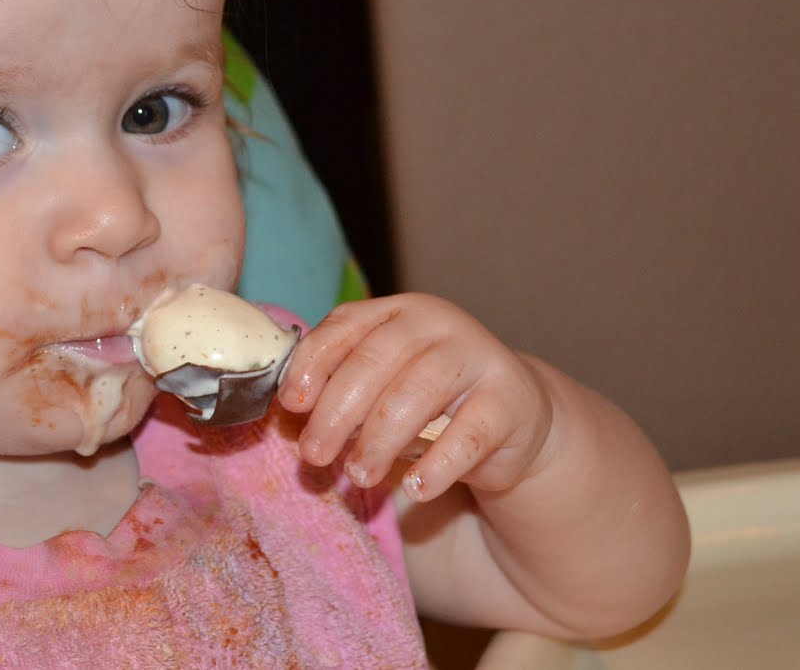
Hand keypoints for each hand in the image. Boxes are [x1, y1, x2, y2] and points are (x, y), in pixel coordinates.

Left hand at [279, 293, 553, 501]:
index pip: (345, 326)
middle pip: (375, 361)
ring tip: (359, 476)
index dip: (313, 364)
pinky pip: (469, 435)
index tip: (292, 405)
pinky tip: (417, 490)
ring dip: (379, 440)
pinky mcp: (508, 401)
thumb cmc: (427, 399)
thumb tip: (288, 418)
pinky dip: (439, 465)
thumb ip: (340, 388)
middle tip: (314, 456)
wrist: (511, 415)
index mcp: (396, 311)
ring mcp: (477, 357)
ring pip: (417, 394)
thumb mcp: (381, 384)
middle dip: (337, 412)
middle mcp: (437, 323)